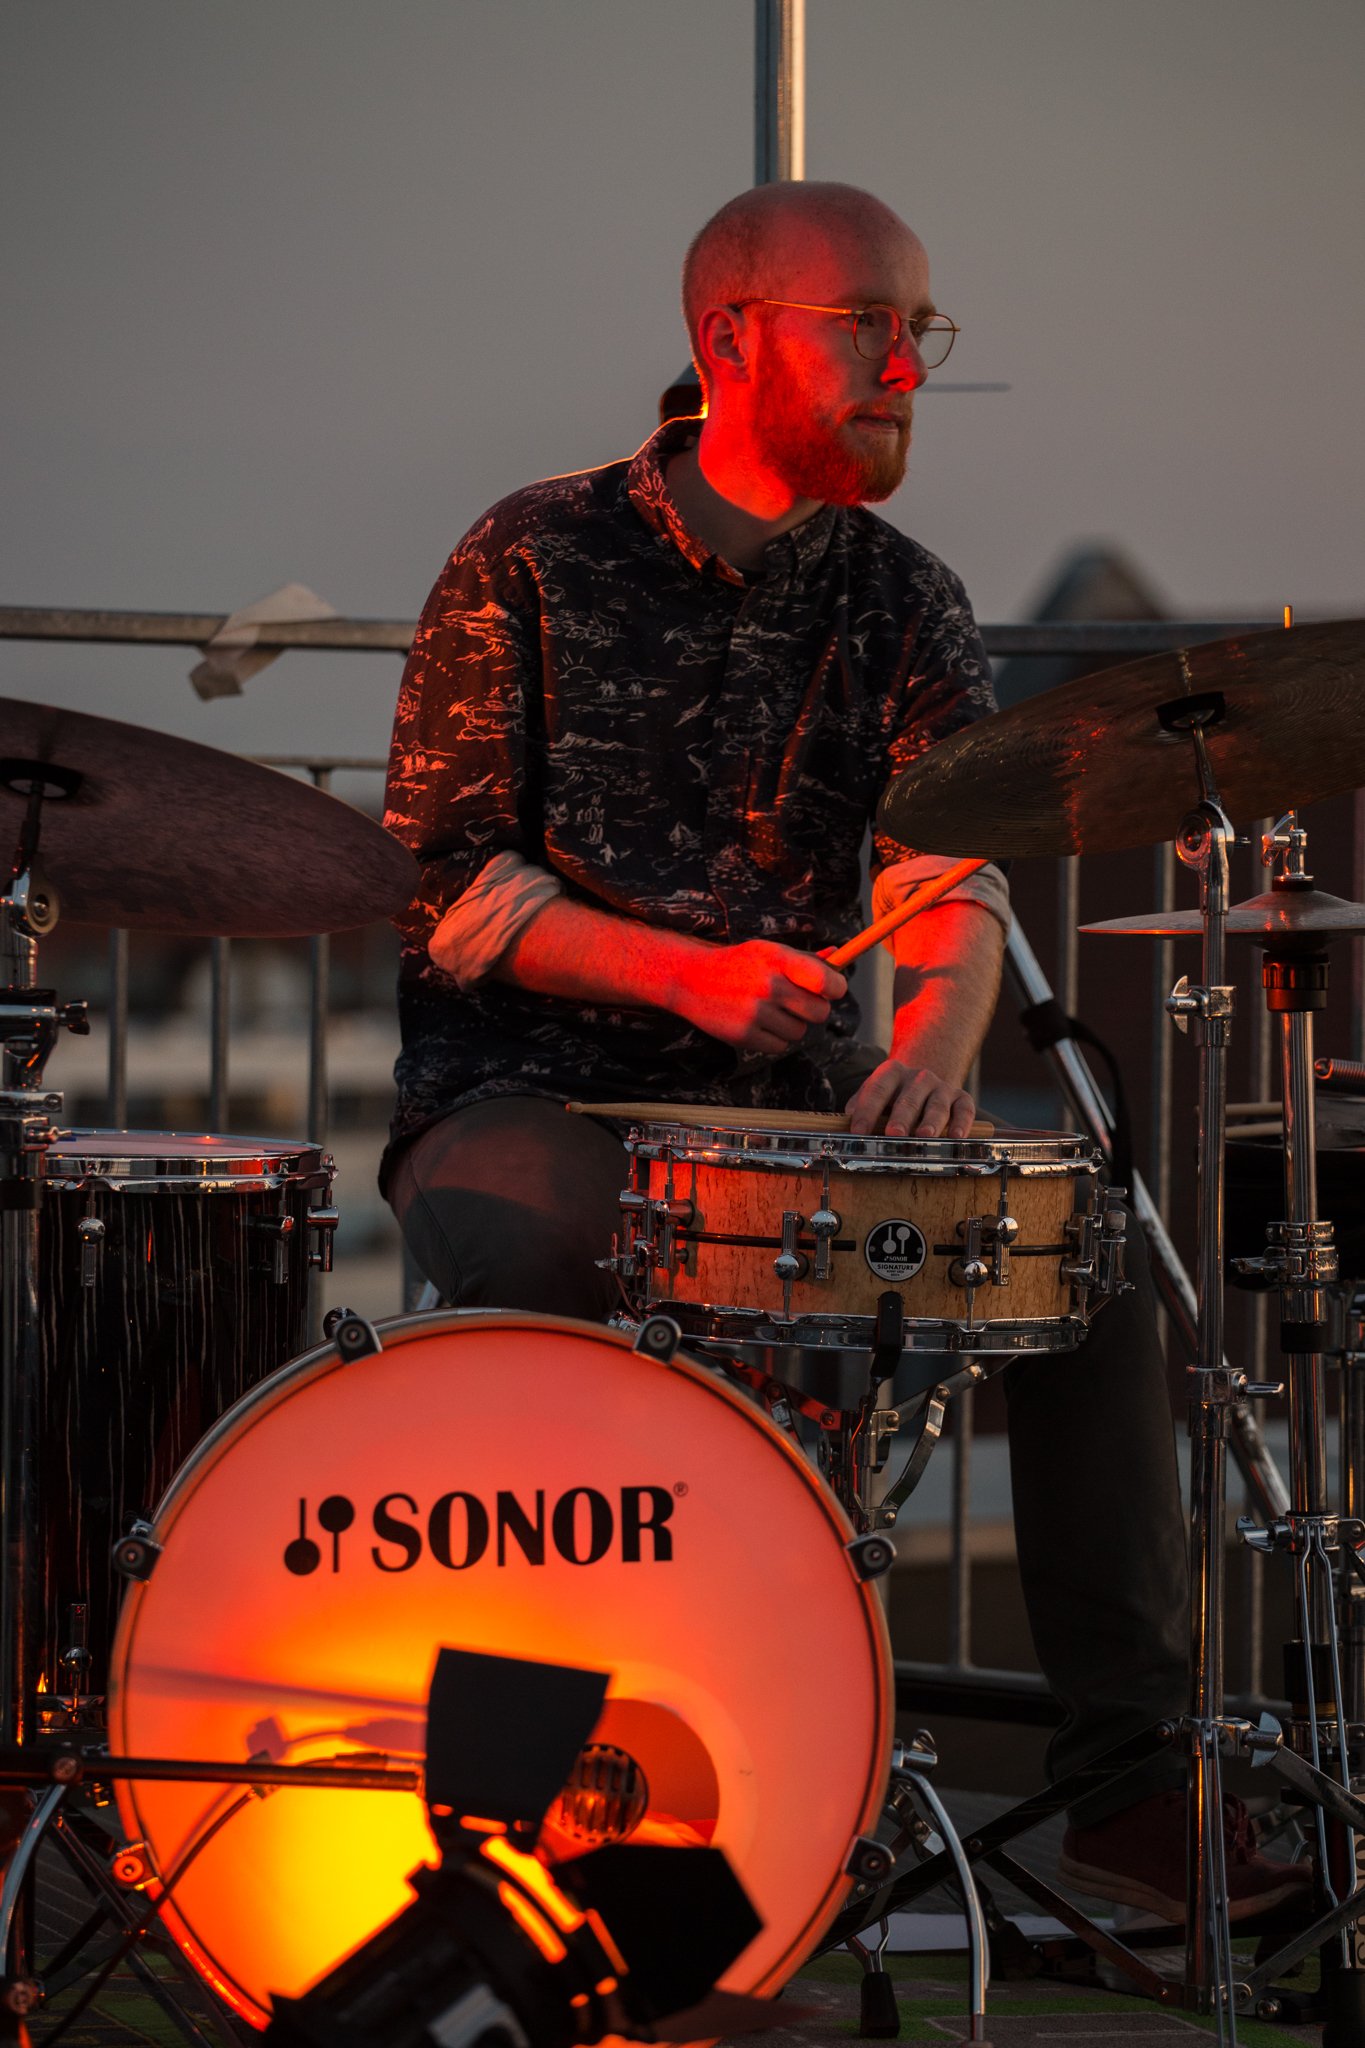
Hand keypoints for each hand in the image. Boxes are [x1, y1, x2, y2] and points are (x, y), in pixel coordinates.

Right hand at [671, 939, 846, 1054]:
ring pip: (799, 1031)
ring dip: (791, 1025)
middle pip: (820, 1012)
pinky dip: (773, 1039)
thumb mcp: (768, 952)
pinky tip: (757, 1023)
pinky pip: (780, 1046)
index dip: (836, 988)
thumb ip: (804, 959)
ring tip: (770, 1011)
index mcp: (777, 959)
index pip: (825, 981)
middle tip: (799, 1003)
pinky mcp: (743, 1035)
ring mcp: (755, 1012)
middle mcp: (768, 985)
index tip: (831, 989)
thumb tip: (837, 958)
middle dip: (815, 1010)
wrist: (691, 979)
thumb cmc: (737, 964)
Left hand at [845, 1057, 975, 1138]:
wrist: (925, 1079)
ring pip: (937, 1104)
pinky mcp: (961, 1098)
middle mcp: (919, 1077)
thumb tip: (848, 1119)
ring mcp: (941, 1087)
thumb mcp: (875, 1092)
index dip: (867, 1110)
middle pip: (909, 1097)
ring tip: (924, 1137)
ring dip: (931, 1121)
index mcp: (892, 1073)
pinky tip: (957, 1137)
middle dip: (901, 1117)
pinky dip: (962, 1123)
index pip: (877, 1089)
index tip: (858, 1131)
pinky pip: (964, 1109)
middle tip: (894, 1134)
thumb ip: (861, 1104)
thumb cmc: (895, 1094)